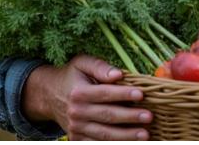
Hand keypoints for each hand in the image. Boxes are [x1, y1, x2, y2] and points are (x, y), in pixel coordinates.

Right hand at [22, 54, 151, 139]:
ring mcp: (76, 128)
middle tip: (149, 116)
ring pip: (104, 135)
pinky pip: (98, 144)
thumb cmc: (72, 76)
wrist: (49, 96)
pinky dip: (115, 144)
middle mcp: (76, 113)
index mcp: (79, 93)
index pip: (105, 94)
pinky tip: (130, 142)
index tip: (141, 94)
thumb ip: (100, 67)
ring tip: (145, 134)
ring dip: (126, 136)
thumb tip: (118, 75)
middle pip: (107, 116)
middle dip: (130, 117)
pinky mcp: (77, 139)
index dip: (124, 94)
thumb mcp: (82, 63)